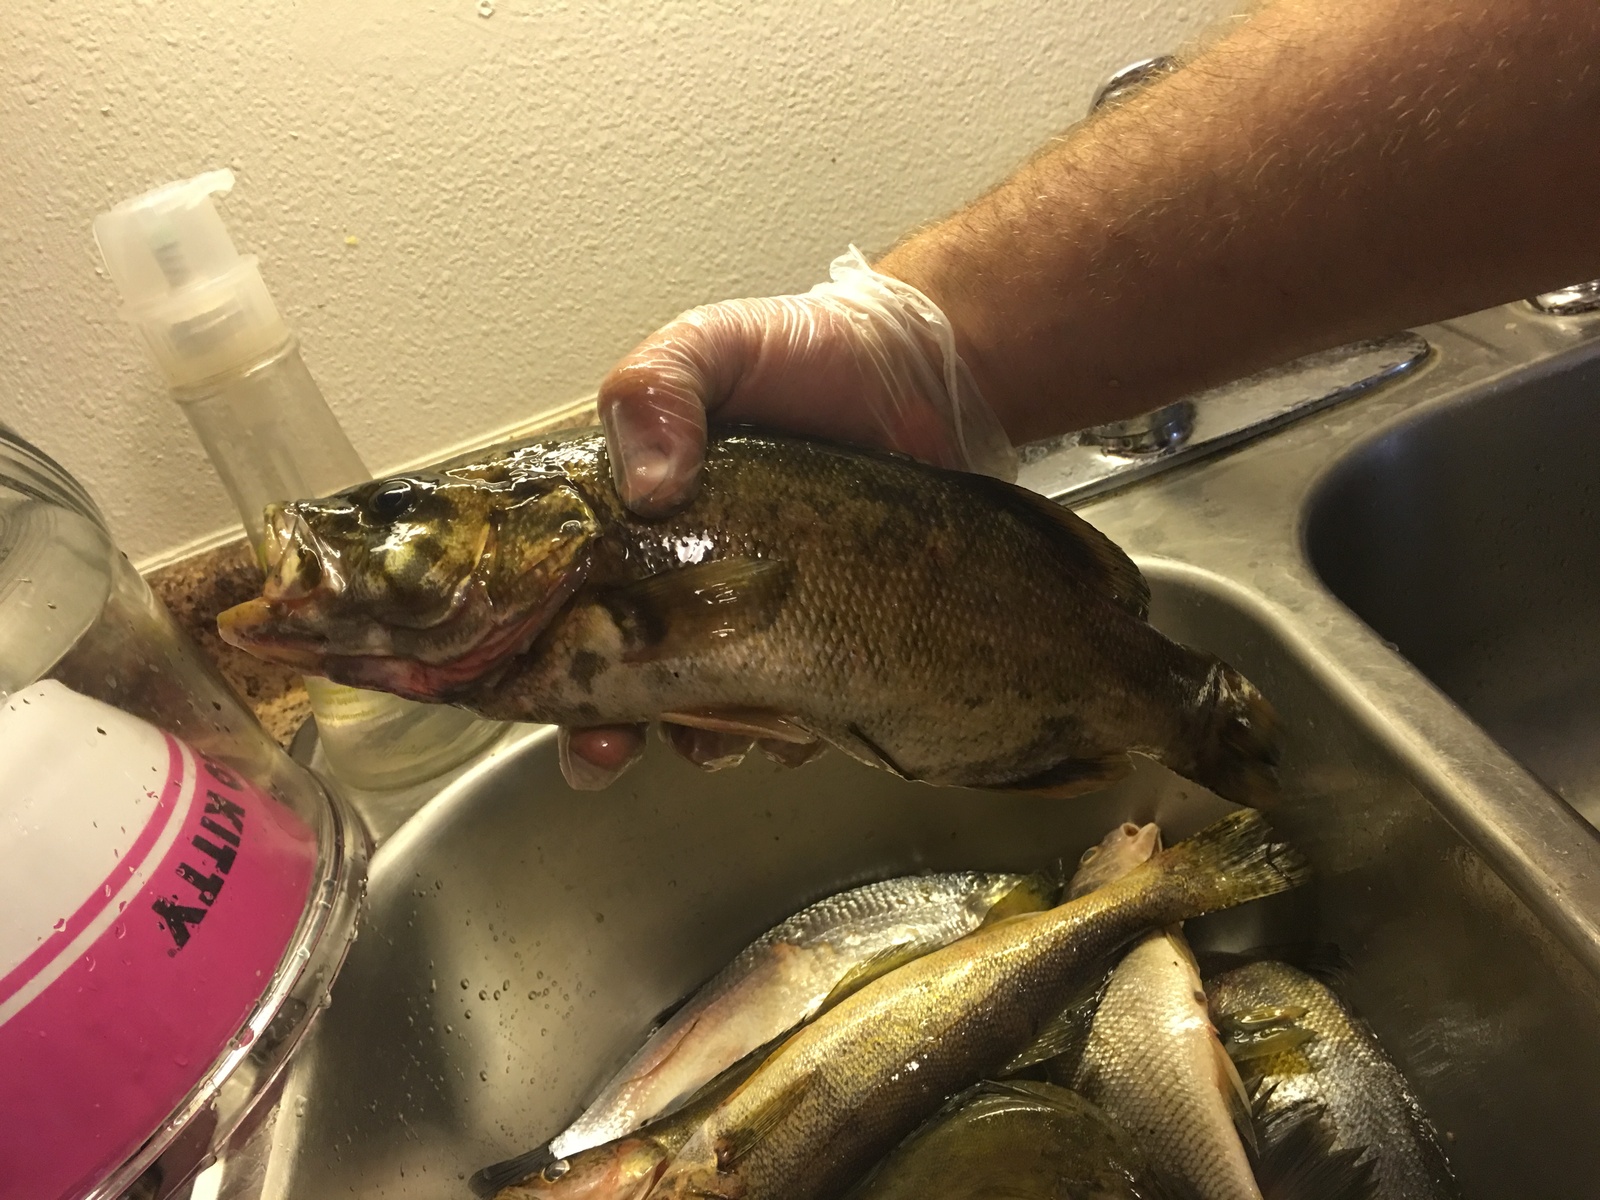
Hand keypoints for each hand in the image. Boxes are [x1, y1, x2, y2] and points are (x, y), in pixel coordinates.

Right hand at [557, 248, 1015, 789]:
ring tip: (709, 738)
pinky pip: (792, 720)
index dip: (527, 655)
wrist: (925, 377)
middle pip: (613, 684)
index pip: (553, 602)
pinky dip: (783, 735)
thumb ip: (657, 388)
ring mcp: (751, 625)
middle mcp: (679, 587)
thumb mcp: (713, 346)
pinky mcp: (825, 649)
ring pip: (698, 716)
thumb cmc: (806, 355)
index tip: (516, 689)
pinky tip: (795, 719)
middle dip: (597, 734)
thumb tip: (645, 485)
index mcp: (629, 527)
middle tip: (602, 747)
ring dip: (689, 741)